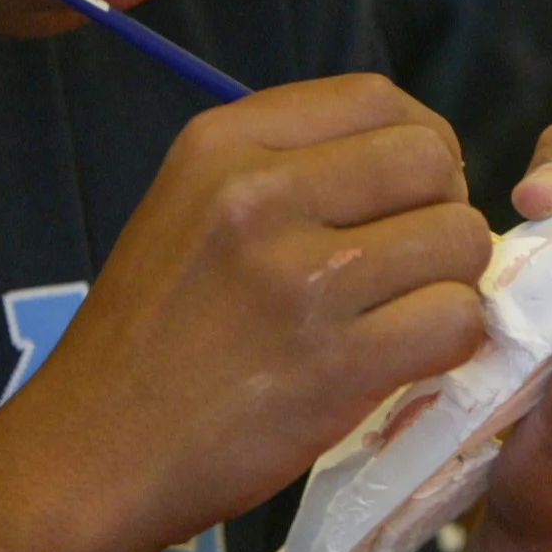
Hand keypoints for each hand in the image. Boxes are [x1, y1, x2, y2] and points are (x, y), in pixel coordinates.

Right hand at [12, 75, 493, 551]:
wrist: (91, 454)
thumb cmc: (149, 334)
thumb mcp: (187, 204)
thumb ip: (285, 164)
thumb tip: (414, 156)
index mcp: (223, 143)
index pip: (376, 98)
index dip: (419, 140)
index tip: (410, 192)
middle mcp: (261, 195)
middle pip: (430, 160)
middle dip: (444, 207)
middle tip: (417, 260)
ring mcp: (301, 279)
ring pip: (459, 239)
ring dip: (454, 280)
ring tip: (410, 312)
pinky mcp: (336, 364)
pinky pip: (456, 321)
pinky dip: (451, 342)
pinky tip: (408, 358)